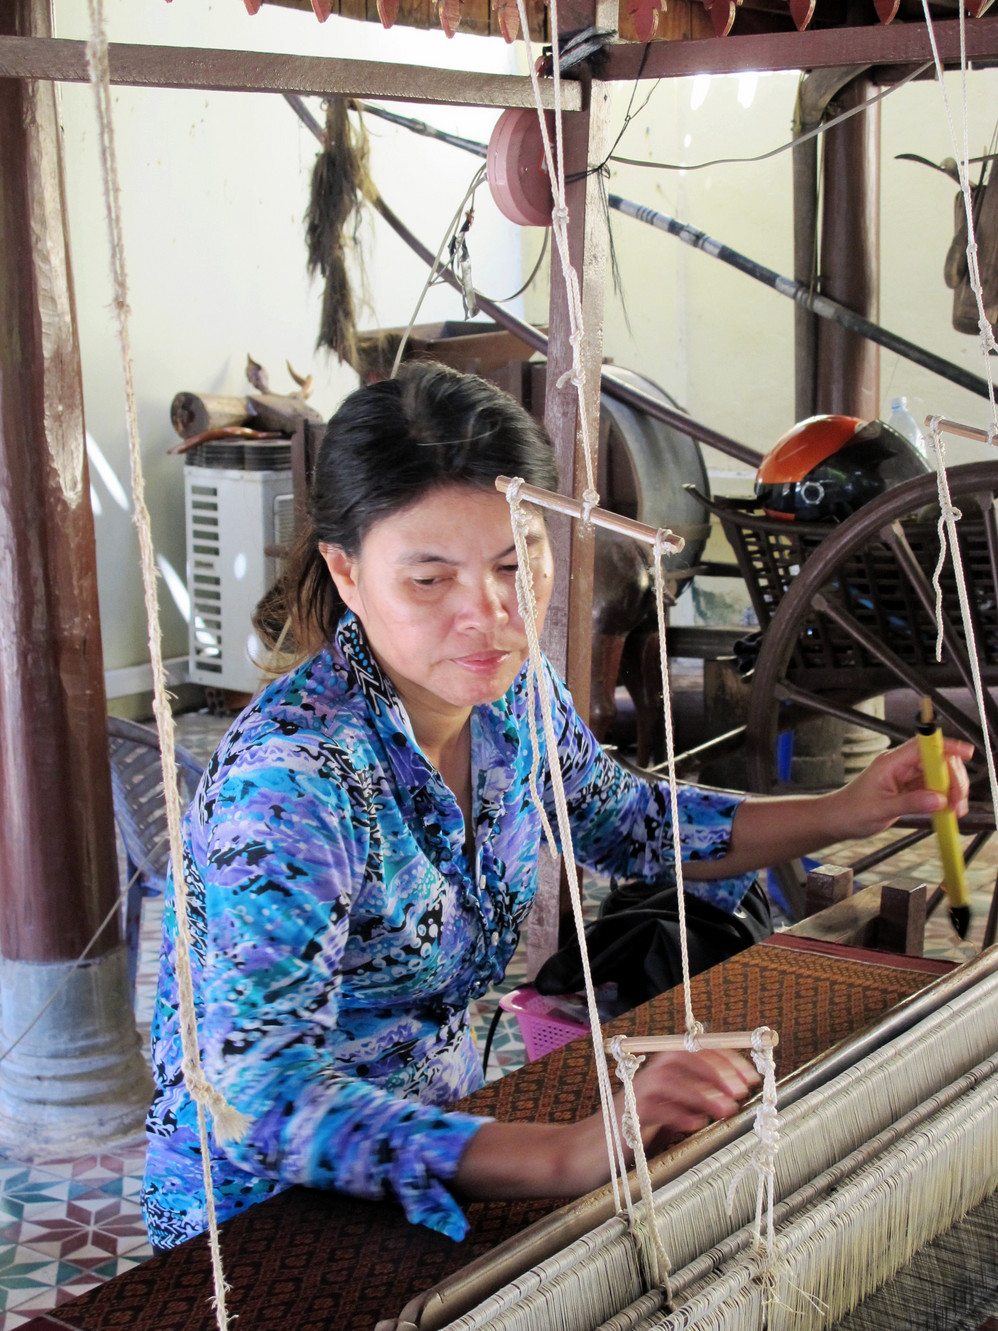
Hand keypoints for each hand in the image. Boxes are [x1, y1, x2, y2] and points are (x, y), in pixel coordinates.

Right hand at [627, 1047, 758, 1137]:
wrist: (598, 1145)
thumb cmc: (642, 1124)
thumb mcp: (675, 1107)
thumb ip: (697, 1096)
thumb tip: (734, 1092)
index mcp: (664, 1067)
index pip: (696, 1050)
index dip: (726, 1058)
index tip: (750, 1075)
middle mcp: (651, 1073)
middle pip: (683, 1057)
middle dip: (715, 1071)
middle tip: (740, 1090)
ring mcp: (638, 1093)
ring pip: (671, 1081)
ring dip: (702, 1094)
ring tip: (727, 1110)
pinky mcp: (629, 1116)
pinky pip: (655, 1110)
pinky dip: (678, 1115)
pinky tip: (696, 1124)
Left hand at [825, 734, 971, 841]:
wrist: (838, 820)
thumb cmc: (851, 811)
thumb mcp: (881, 810)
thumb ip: (910, 803)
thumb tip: (938, 800)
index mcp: (891, 763)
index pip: (923, 747)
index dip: (947, 747)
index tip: (965, 753)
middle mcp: (901, 766)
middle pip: (938, 762)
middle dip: (953, 780)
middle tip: (958, 803)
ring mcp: (907, 777)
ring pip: (940, 776)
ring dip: (952, 792)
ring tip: (955, 810)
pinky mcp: (911, 789)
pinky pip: (935, 789)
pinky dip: (945, 799)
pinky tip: (947, 811)